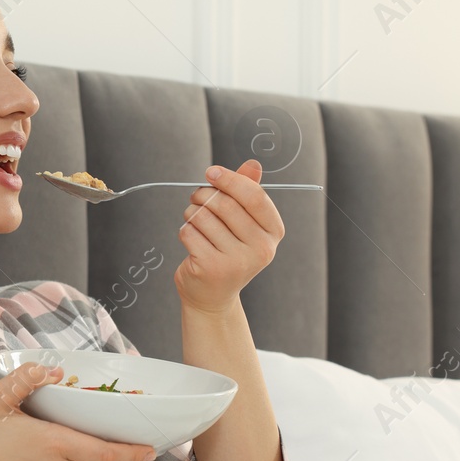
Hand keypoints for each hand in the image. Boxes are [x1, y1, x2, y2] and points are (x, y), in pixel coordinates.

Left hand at [173, 158, 285, 313]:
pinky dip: (185, 231)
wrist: (213, 296)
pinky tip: (192, 242)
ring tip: (195, 222)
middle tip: (196, 197)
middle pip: (225, 204)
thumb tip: (253, 164)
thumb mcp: (243, 222)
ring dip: (192, 213)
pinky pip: (189, 232)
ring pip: (203, 216)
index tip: (211, 171)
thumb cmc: (227, 251)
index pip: (254, 196)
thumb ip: (247, 192)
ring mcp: (237, 261)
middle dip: (204, 195)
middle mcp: (260, 249)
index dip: (230, 179)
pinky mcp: (211, 268)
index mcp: (274, 233)